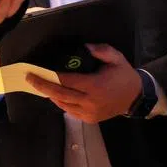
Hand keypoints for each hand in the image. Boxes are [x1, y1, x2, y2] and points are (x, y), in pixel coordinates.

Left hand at [26, 43, 141, 123]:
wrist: (137, 97)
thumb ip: (100, 50)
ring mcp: (89, 113)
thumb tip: (84, 47)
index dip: (50, 76)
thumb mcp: (115, 58)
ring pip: (63, 105)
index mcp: (95, 86)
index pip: (67, 81)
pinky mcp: (90, 119)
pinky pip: (70, 111)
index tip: (37, 71)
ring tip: (39, 85)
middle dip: (42, 86)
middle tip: (29, 79)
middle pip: (60, 94)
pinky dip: (61, 103)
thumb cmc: (123, 75)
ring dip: (50, 94)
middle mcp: (90, 101)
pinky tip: (55, 94)